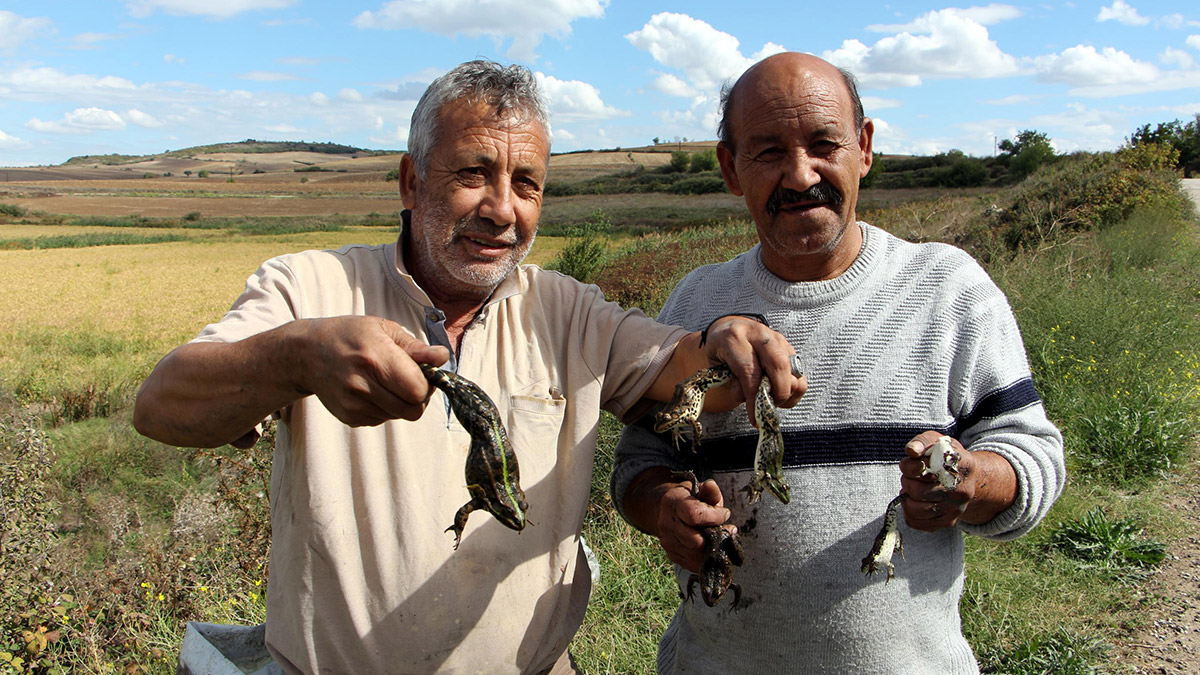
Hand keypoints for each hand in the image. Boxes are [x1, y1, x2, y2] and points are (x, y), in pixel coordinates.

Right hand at [296, 316, 448, 425]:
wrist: (308, 353)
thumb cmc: (350, 335)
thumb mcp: (383, 329)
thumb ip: (415, 347)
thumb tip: (442, 357)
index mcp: (375, 358)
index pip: (418, 390)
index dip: (427, 383)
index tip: (422, 372)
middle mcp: (363, 385)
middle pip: (413, 410)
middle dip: (418, 397)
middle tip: (409, 380)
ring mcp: (354, 405)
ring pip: (399, 416)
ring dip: (402, 402)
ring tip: (388, 382)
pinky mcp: (349, 417)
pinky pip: (382, 419)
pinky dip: (385, 408)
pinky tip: (373, 389)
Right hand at [650, 472, 732, 572]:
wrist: (669, 511)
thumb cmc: (690, 499)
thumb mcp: (700, 490)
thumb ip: (709, 491)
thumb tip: (711, 486)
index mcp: (672, 502)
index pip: (694, 515)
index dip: (714, 517)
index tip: (725, 514)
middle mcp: (666, 523)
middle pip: (695, 541)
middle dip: (715, 537)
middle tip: (727, 530)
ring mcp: (667, 541)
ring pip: (696, 555)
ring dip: (714, 550)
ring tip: (722, 538)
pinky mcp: (672, 555)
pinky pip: (694, 565)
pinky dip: (708, 559)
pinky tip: (713, 547)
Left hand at [700, 316, 806, 416]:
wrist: (730, 327)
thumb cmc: (721, 352)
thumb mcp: (717, 367)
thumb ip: (732, 383)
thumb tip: (752, 399)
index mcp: (734, 337)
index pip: (749, 370)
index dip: (753, 397)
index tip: (754, 418)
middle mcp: (759, 334)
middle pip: (778, 365)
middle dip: (777, 393)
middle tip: (768, 408)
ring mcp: (777, 338)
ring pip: (793, 370)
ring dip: (787, 393)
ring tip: (772, 401)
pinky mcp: (789, 346)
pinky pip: (801, 372)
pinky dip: (795, 390)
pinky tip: (779, 395)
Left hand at [899, 430, 1017, 530]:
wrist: (966, 476)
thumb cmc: (946, 457)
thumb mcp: (937, 442)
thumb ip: (922, 441)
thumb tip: (912, 451)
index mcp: (961, 467)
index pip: (927, 471)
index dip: (911, 466)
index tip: (914, 461)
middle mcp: (961, 491)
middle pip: (917, 491)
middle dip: (907, 481)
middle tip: (912, 476)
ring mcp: (955, 509)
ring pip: (914, 509)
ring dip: (906, 497)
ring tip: (912, 488)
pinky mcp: (948, 522)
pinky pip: (916, 522)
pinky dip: (908, 511)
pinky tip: (915, 501)